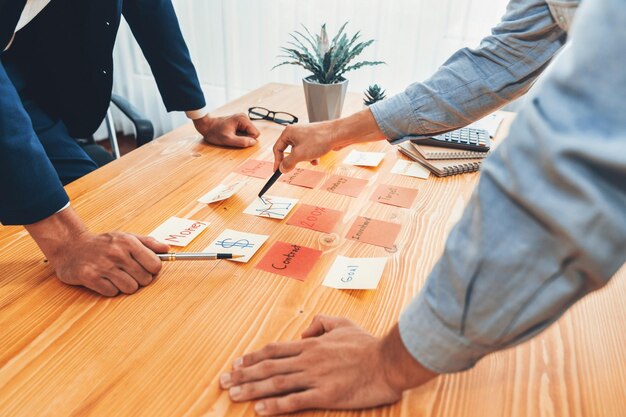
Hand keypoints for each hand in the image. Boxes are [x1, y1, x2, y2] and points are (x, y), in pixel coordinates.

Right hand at [25, 207, 169, 295]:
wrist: (71, 246)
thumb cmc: (104, 243)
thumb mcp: (127, 237)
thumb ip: (149, 243)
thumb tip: (167, 249)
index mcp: (129, 242)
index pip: (155, 265)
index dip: (153, 270)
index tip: (146, 269)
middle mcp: (117, 253)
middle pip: (145, 279)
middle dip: (140, 279)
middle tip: (128, 272)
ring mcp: (103, 265)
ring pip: (130, 288)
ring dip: (125, 285)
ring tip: (116, 276)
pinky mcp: (89, 277)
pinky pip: (112, 292)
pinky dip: (110, 289)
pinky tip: (104, 280)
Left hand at [194, 114, 259, 147]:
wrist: (207, 125)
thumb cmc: (215, 132)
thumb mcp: (228, 139)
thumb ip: (242, 141)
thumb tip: (254, 142)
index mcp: (243, 119)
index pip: (256, 133)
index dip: (248, 139)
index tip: (237, 139)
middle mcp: (244, 117)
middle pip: (253, 132)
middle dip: (245, 137)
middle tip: (233, 137)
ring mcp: (242, 119)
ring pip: (250, 132)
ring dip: (242, 136)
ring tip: (231, 135)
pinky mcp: (240, 122)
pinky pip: (245, 131)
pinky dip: (240, 134)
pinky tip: (232, 133)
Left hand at [220, 315, 437, 414]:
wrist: (388, 362)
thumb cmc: (367, 344)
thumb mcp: (342, 323)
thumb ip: (321, 322)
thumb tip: (304, 331)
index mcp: (311, 344)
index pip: (274, 349)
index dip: (253, 356)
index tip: (236, 362)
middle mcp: (308, 360)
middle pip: (269, 366)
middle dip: (243, 374)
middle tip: (223, 380)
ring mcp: (315, 378)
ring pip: (276, 383)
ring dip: (252, 389)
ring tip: (233, 394)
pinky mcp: (325, 395)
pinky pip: (295, 401)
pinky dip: (275, 406)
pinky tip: (260, 410)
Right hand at [272, 122, 336, 172]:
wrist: (338, 134)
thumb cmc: (319, 140)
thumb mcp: (299, 155)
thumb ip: (288, 163)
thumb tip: (282, 169)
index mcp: (288, 132)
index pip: (277, 148)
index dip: (277, 161)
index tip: (277, 171)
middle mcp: (295, 132)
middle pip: (288, 151)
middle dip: (293, 160)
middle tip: (294, 168)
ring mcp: (305, 135)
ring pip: (299, 152)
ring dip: (304, 159)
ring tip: (310, 159)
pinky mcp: (313, 139)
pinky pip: (308, 151)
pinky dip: (311, 157)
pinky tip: (317, 159)